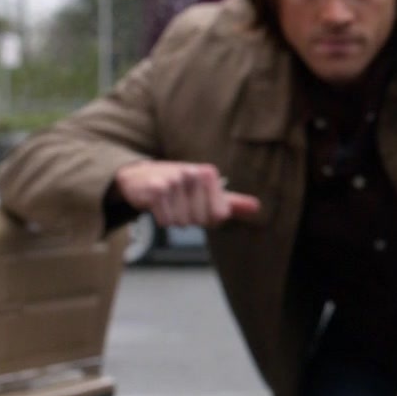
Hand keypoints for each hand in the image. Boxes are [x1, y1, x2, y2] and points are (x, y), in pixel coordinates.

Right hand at [114, 160, 260, 227]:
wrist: (139, 177)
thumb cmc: (179, 187)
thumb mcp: (206, 192)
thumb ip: (231, 202)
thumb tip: (257, 207)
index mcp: (209, 173)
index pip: (219, 216)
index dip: (206, 218)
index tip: (196, 205)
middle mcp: (193, 173)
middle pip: (200, 221)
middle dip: (188, 218)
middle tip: (178, 203)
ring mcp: (174, 179)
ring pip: (182, 222)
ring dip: (174, 218)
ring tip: (168, 203)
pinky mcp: (156, 188)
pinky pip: (166, 221)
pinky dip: (161, 219)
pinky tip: (156, 205)